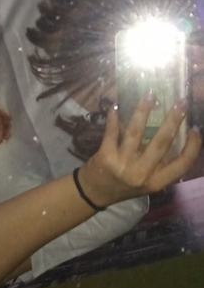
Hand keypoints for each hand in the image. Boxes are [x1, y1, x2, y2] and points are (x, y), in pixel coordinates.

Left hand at [78, 93, 201, 207]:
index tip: (196, 129)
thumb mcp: (147, 182)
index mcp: (156, 182)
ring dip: (143, 111)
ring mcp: (121, 164)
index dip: (193, 147)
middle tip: (180, 103)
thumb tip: (174, 134)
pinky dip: (113, 118)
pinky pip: (111, 132)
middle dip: (173, 121)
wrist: (94, 193)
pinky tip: (116, 106)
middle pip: (161, 143)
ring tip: (150, 95)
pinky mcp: (105, 156)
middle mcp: (140, 174)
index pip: (182, 165)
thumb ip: (160, 165)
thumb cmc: (124, 185)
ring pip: (135, 133)